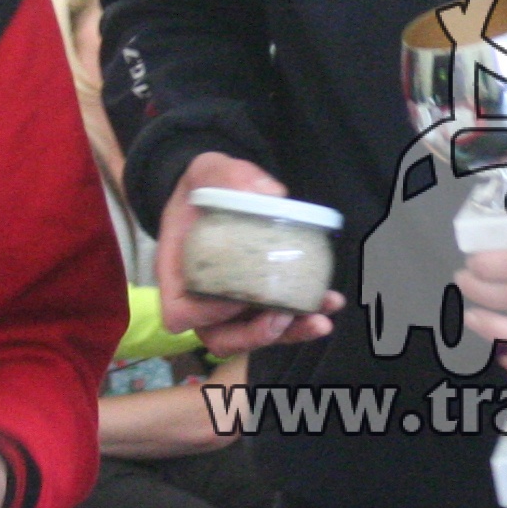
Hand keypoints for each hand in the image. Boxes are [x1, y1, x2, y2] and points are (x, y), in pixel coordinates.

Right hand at [155, 154, 338, 354]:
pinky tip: (329, 302)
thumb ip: (228, 175)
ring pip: (252, 336)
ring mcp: (229, 304)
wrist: (217, 191)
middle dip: (255, 336)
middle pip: (219, 338)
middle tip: (285, 316)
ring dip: (289, 333)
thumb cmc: (203, 186)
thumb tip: (271, 193)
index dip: (206, 316)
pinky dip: (303, 318)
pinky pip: (276, 320)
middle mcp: (200, 297)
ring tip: (320, 319)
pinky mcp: (256, 301)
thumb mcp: (207, 169)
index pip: (180, 313)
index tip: (237, 298)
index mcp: (177, 272)